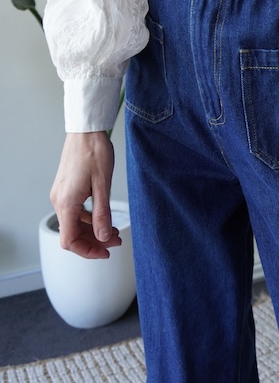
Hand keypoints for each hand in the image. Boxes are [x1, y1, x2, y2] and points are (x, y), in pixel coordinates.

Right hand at [50, 131, 120, 258]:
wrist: (86, 130)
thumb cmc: (94, 152)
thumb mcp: (103, 184)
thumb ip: (102, 214)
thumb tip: (104, 237)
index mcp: (67, 202)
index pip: (69, 241)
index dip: (87, 251)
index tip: (105, 252)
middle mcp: (59, 201)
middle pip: (71, 234)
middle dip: (93, 241)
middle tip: (116, 241)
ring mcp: (61, 195)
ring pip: (73, 224)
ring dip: (92, 231)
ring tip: (113, 230)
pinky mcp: (65, 189)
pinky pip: (74, 212)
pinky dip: (87, 219)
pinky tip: (102, 217)